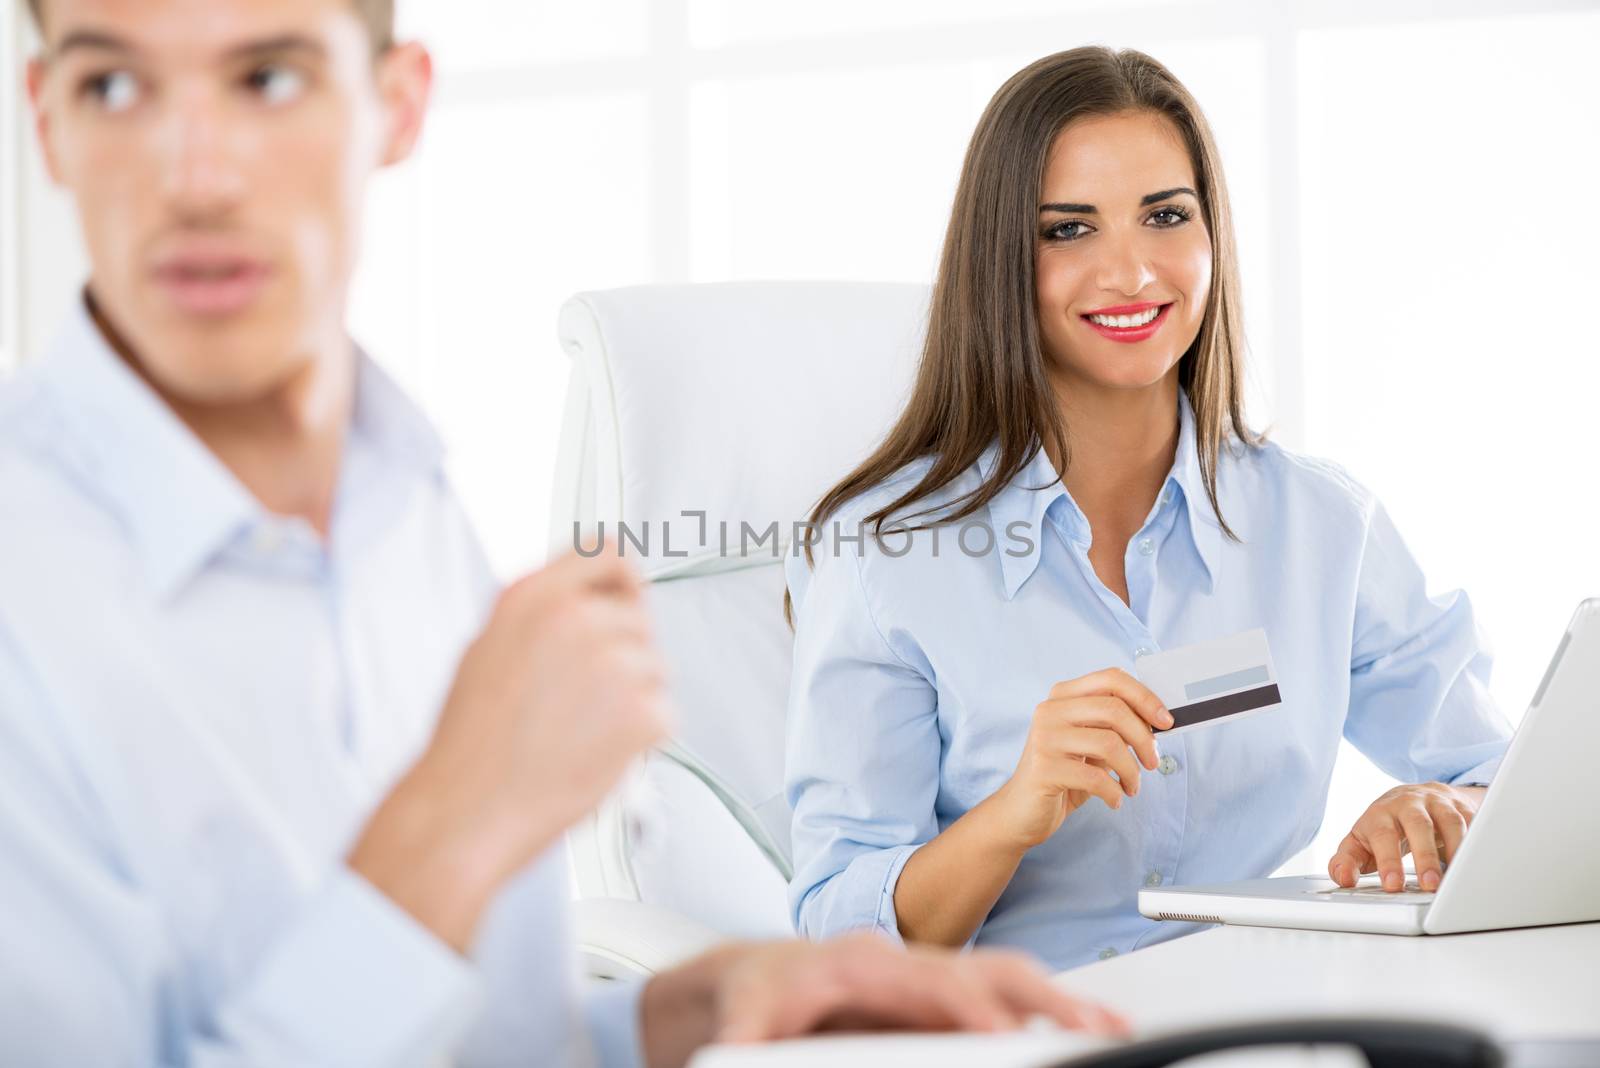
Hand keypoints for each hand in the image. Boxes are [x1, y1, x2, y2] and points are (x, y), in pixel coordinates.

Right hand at [350, 545, 672, 947]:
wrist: (466, 808)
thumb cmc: (472, 743)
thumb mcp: (488, 647)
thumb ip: (541, 616)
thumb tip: (589, 604)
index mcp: (533, 595)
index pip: (608, 553)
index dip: (623, 582)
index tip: (626, 602)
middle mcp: (576, 617)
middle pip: (639, 619)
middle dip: (625, 656)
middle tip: (587, 701)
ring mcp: (613, 661)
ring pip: (655, 669)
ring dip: (633, 700)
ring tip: (580, 732)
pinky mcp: (641, 709)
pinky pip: (664, 715)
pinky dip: (642, 740)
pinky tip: (595, 754)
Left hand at [641, 935, 1128, 1067]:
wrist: (762, 975)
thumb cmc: (761, 998)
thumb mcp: (746, 1021)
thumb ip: (748, 1039)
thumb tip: (739, 1059)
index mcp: (860, 964)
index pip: (925, 981)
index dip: (966, 1005)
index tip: (1001, 1032)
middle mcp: (905, 960)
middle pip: (983, 970)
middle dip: (1039, 998)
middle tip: (1090, 1026)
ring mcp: (929, 972)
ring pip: (1007, 976)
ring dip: (1059, 1000)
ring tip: (1108, 1027)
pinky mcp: (943, 992)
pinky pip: (1005, 991)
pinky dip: (1047, 1007)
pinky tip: (1082, 1026)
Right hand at [988, 669, 1171, 849]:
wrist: (1022, 811)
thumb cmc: (1065, 775)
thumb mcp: (1092, 744)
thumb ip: (1116, 727)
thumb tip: (1159, 720)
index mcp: (1063, 696)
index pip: (1111, 678)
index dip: (1145, 697)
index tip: (1166, 721)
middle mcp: (1050, 710)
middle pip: (1114, 709)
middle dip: (1144, 739)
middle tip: (1153, 762)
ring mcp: (1045, 738)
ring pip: (1110, 744)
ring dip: (1131, 771)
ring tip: (1131, 787)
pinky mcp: (1044, 768)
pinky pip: (1095, 777)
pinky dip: (1114, 792)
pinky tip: (1114, 800)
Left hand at [1328, 782, 1486, 891]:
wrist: (1414, 797)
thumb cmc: (1384, 826)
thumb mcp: (1359, 841)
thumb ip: (1346, 861)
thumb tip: (1343, 878)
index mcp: (1381, 813)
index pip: (1382, 834)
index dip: (1387, 860)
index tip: (1393, 885)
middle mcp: (1410, 804)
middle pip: (1419, 824)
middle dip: (1425, 856)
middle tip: (1430, 887)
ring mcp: (1439, 803)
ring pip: (1451, 821)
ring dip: (1457, 851)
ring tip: (1457, 881)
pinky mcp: (1463, 808)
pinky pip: (1476, 823)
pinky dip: (1478, 843)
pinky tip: (1478, 865)